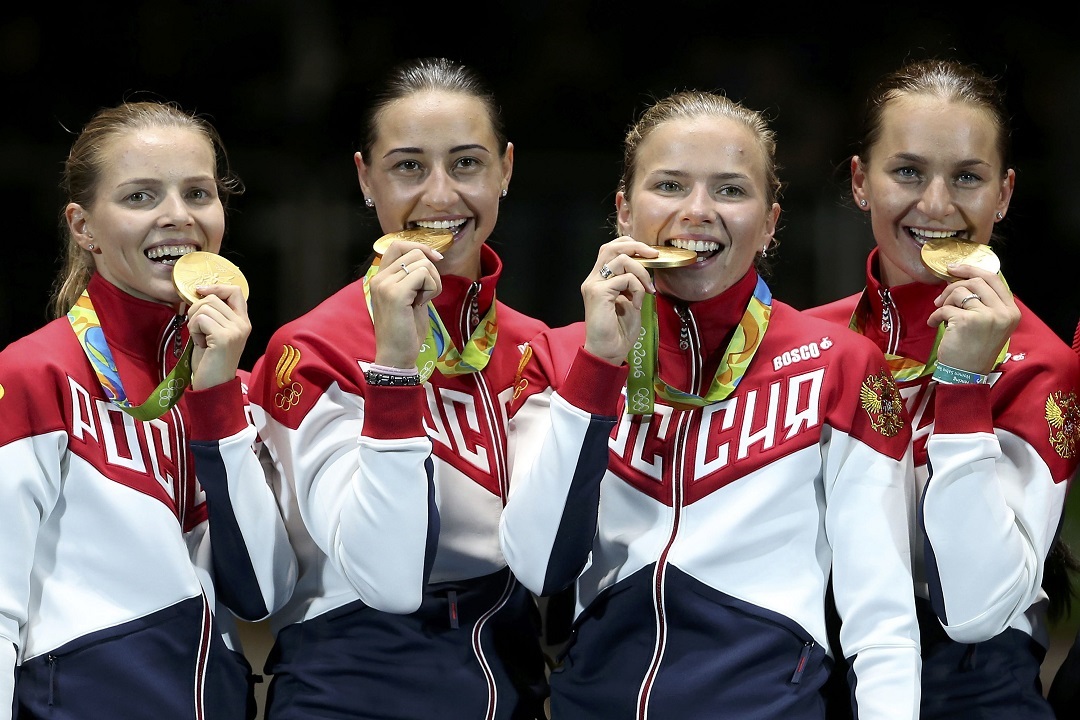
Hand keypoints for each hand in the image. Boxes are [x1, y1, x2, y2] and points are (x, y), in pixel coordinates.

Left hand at [186, 283, 250, 389]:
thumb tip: (199, 295)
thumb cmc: (211, 361)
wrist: (213, 386)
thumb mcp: (216, 333)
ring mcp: (235, 330)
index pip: (235, 291)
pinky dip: (194, 330)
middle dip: (196, 309)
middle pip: (213, 298)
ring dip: (194, 322)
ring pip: (204, 307)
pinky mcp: (223, 337)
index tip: (200, 292)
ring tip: (201, 339)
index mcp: (243, 321)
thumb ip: (215, 315)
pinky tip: (200, 343)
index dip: (216, 287)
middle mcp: (243, 324)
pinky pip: (200, 319)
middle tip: (198, 330)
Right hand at [369, 241, 443, 368]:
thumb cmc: (406, 331)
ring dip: (433, 282)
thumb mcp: (410, 298)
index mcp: (380, 278)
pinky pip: (424, 275)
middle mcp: (379, 278)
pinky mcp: (396, 294)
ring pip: (422, 263)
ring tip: (423, 301)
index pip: (397, 245)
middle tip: (426, 293)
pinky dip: (432, 288)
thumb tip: (431, 259)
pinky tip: (422, 304)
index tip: (436, 260)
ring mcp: (385, 285)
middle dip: (430, 270)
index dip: (419, 247)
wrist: (397, 355)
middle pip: (414, 252)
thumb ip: (414, 278)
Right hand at [581, 237, 656, 365]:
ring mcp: (594, 285)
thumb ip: (632, 283)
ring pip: (622, 259)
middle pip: (612, 246)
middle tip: (655, 256)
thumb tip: (646, 269)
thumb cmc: (619, 331)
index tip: (650, 255)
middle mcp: (593, 279)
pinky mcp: (599, 293)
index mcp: (599, 279)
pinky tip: (638, 304)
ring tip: (648, 290)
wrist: (608, 351)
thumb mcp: (630, 300)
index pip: (611, 249)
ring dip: (642, 272)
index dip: (630, 245)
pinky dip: (638, 288)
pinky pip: (626, 278)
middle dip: (637, 246)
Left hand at [927, 264, 1018, 373]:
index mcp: (1011, 311)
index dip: (972, 269)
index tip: (954, 268)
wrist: (966, 375)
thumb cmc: (974, 349)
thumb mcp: (988, 324)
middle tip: (941, 298)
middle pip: (976, 281)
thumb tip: (962, 279)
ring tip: (940, 313)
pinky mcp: (967, 321)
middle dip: (953, 286)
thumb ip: (984, 303)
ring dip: (944, 301)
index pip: (994, 278)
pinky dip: (936, 315)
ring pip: (960, 292)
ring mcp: (986, 316)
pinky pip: (945, 308)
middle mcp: (1003, 312)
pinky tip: (935, 324)